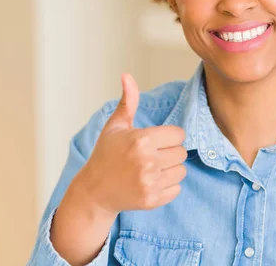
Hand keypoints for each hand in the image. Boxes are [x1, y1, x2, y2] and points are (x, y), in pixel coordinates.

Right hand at [77, 73, 187, 214]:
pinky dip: (168, 186)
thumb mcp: (115, 126)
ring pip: (181, 170)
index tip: (155, 141)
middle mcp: (146, 161)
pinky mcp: (152, 199)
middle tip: (152, 156)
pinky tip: (150, 182)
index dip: (169, 136)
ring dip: (170, 169)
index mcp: (141, 139)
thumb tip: (127, 75)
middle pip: (181, 153)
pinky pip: (177, 188)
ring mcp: (149, 182)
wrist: (94, 191)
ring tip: (151, 169)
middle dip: (169, 153)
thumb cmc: (106, 154)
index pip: (179, 134)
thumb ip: (128, 102)